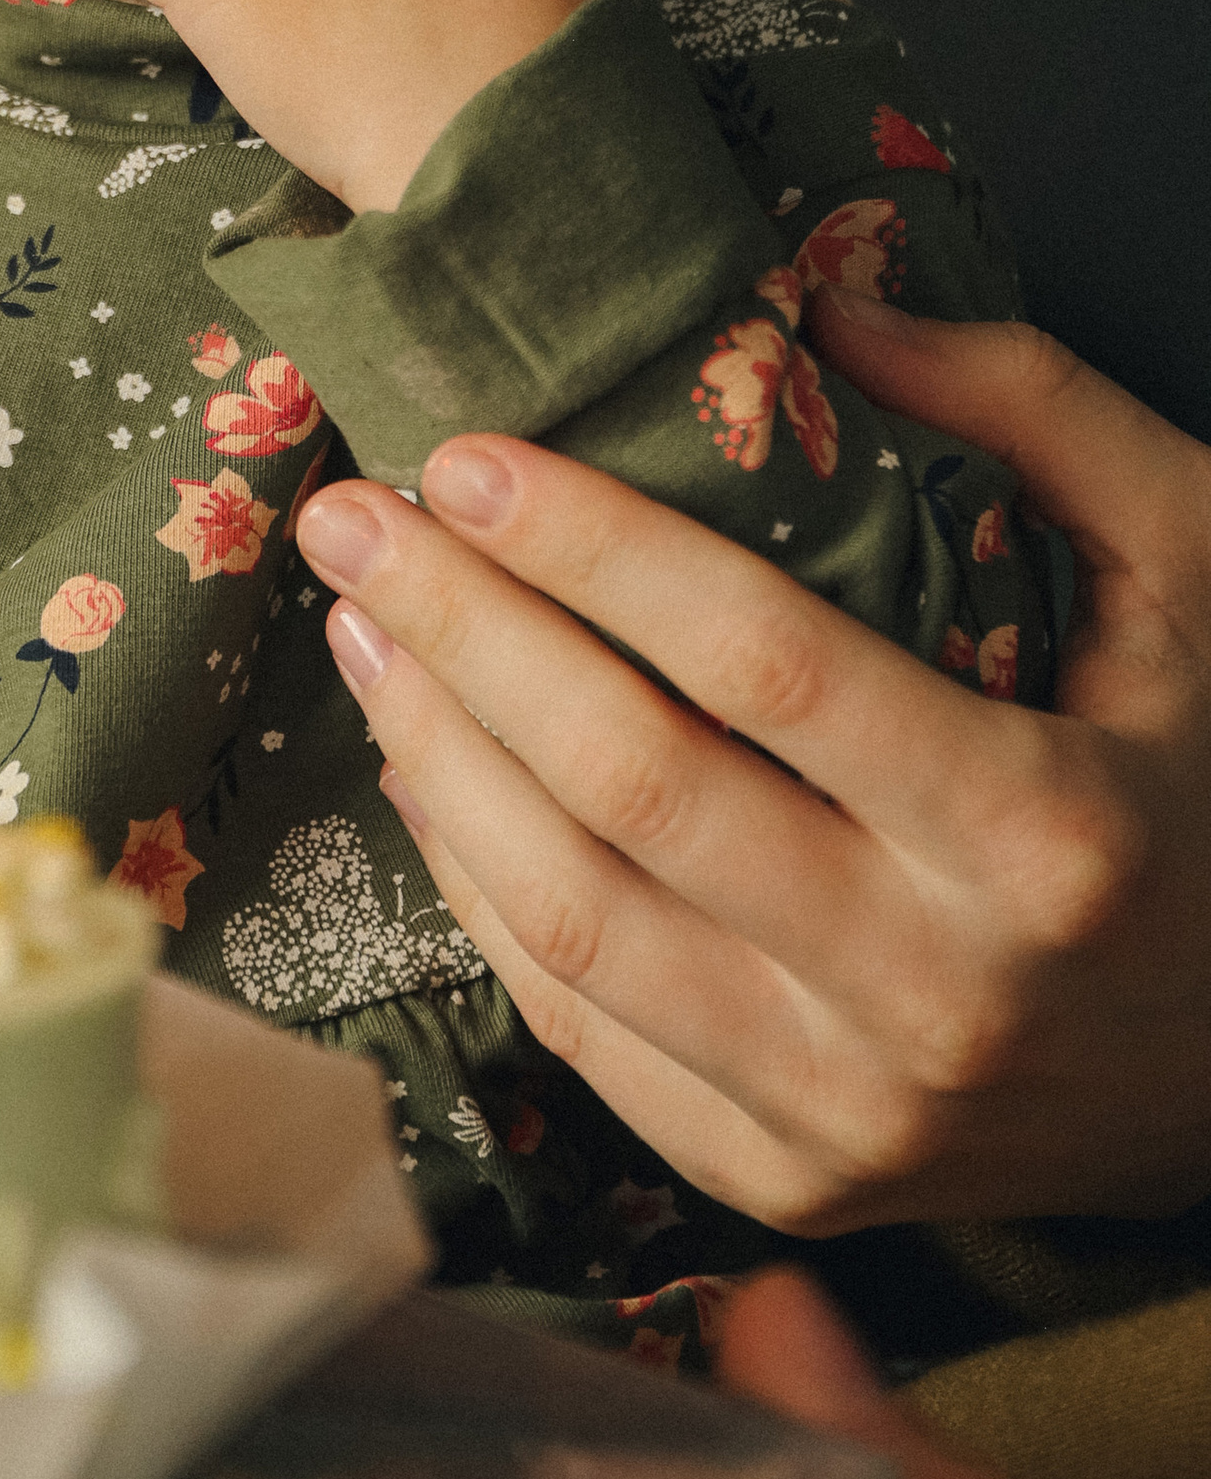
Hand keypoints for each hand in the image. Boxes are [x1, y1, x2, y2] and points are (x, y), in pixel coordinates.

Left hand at [296, 299, 1210, 1227]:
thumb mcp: (1204, 568)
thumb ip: (1035, 413)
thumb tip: (831, 303)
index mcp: (1047, 834)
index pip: (765, 665)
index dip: (594, 552)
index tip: (468, 454)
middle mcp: (940, 993)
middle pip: (633, 792)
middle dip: (462, 634)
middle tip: (353, 516)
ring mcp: (854, 1113)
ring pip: (572, 923)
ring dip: (434, 758)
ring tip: (360, 624)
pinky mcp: (788, 1175)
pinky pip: (579, 1031)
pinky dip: (476, 895)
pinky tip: (422, 773)